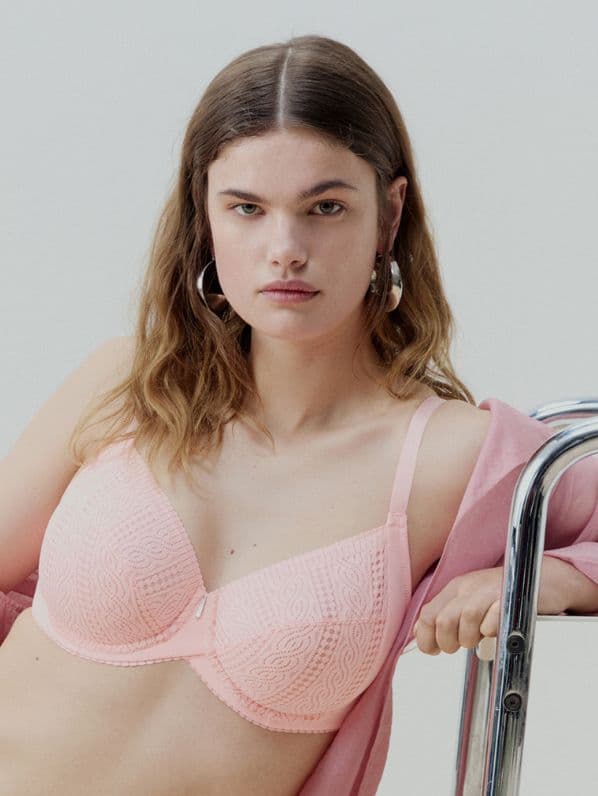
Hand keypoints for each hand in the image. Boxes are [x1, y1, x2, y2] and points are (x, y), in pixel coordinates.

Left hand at [412, 555, 572, 654]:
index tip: (433, 650)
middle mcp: (470, 588)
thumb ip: (446, 615)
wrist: (543, 577)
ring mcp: (491, 591)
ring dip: (469, 638)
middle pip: (443, 619)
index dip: (425, 638)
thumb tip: (420, 633)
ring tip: (478, 640)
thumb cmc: (505, 594)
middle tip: (458, 647)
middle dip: (447, 642)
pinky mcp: (512, 597)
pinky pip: (496, 615)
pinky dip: (491, 628)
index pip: (427, 615)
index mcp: (456, 589)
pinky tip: (492, 632)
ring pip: (467, 617)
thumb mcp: (469, 601)